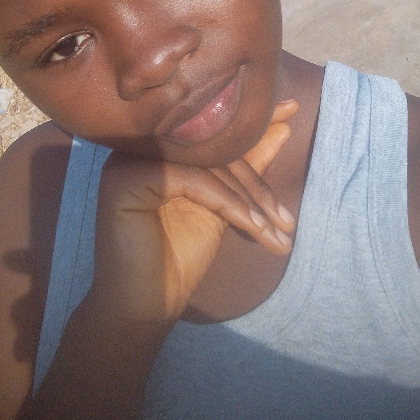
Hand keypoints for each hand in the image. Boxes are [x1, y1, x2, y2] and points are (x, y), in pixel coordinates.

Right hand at [90, 100, 298, 324]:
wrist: (144, 309)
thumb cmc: (177, 257)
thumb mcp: (224, 206)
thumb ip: (247, 166)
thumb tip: (283, 124)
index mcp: (159, 143)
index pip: (212, 130)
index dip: (253, 123)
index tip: (293, 110)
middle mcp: (139, 144)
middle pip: (212, 146)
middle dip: (258, 183)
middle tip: (288, 219)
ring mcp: (128, 159)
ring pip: (207, 163)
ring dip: (251, 198)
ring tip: (280, 231)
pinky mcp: (126, 179)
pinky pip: (194, 180)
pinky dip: (230, 204)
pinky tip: (254, 228)